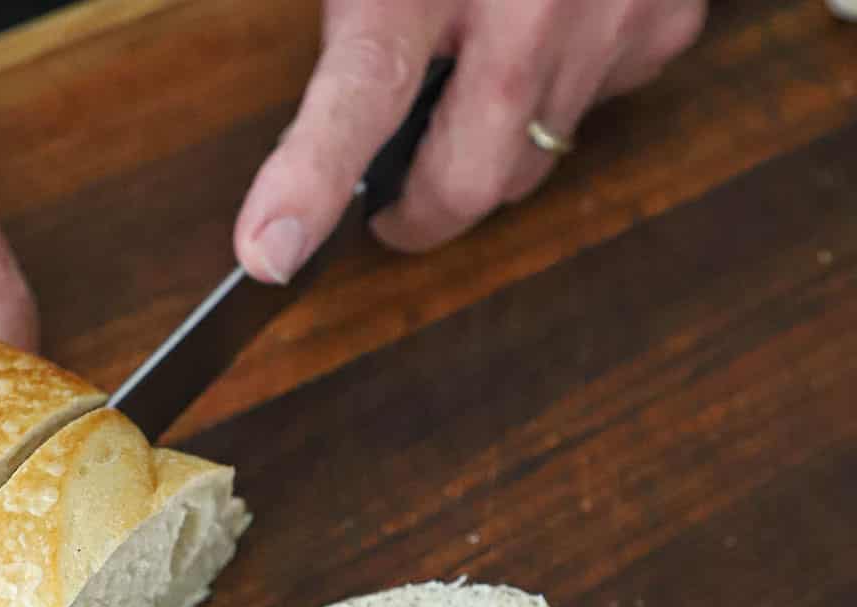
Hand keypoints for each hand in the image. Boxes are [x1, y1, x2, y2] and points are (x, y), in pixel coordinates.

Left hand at [235, 0, 705, 280]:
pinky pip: (593, 110)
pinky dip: (556, 99)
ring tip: (467, 86)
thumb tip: (337, 111)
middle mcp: (528, 7)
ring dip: (487, 154)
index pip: (362, 92)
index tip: (269, 254)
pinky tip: (543, 40)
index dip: (309, 181)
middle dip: (422, 211)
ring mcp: (608, 18)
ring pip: (532, 162)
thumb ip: (361, 15)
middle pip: (468, 183)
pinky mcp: (664, 23)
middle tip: (386, 200)